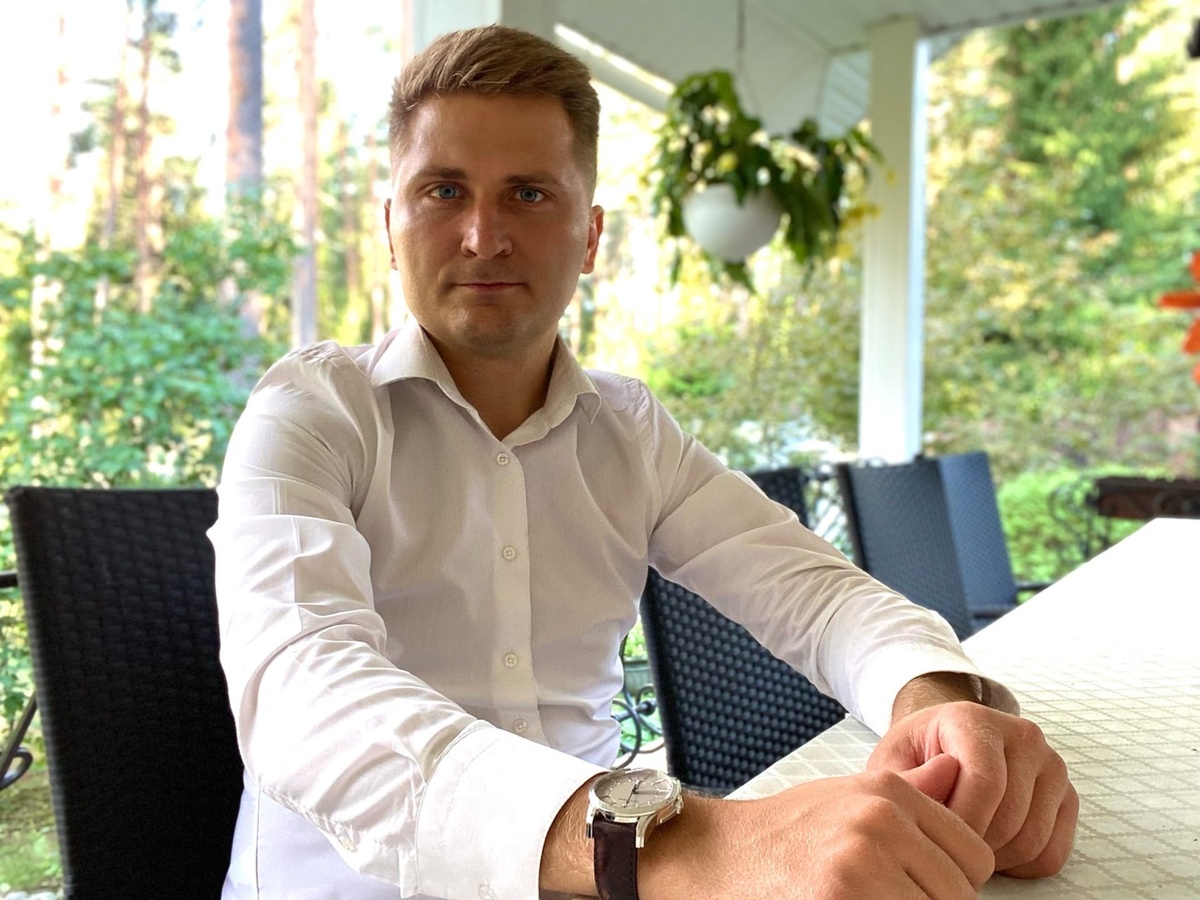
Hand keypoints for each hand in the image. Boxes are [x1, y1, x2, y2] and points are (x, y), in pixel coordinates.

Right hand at [640, 755, 993, 898]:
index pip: (973, 857)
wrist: (713, 857)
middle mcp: (880, 822)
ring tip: (861, 899)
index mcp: (887, 793)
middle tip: (878, 894)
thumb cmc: (781, 834)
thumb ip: (910, 791)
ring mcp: (860, 867)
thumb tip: (955, 768)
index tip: (913, 884)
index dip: (950, 882)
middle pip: (957, 895)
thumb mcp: (846, 796)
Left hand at [869, 700, 1077, 877]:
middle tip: (946, 844)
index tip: (937, 836)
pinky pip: (1051, 853)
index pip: (985, 782)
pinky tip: (992, 848)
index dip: (962, 822)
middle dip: (974, 843)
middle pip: (1010, 817)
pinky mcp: (1065, 797)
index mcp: (977, 720)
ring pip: (1033, 840)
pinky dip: (1020, 865)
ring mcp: (1050, 766)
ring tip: (964, 844)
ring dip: (996, 857)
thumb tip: (938, 785)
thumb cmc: (917, 756)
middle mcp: (1023, 737)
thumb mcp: (892, 762)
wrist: (942, 745)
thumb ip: (906, 779)